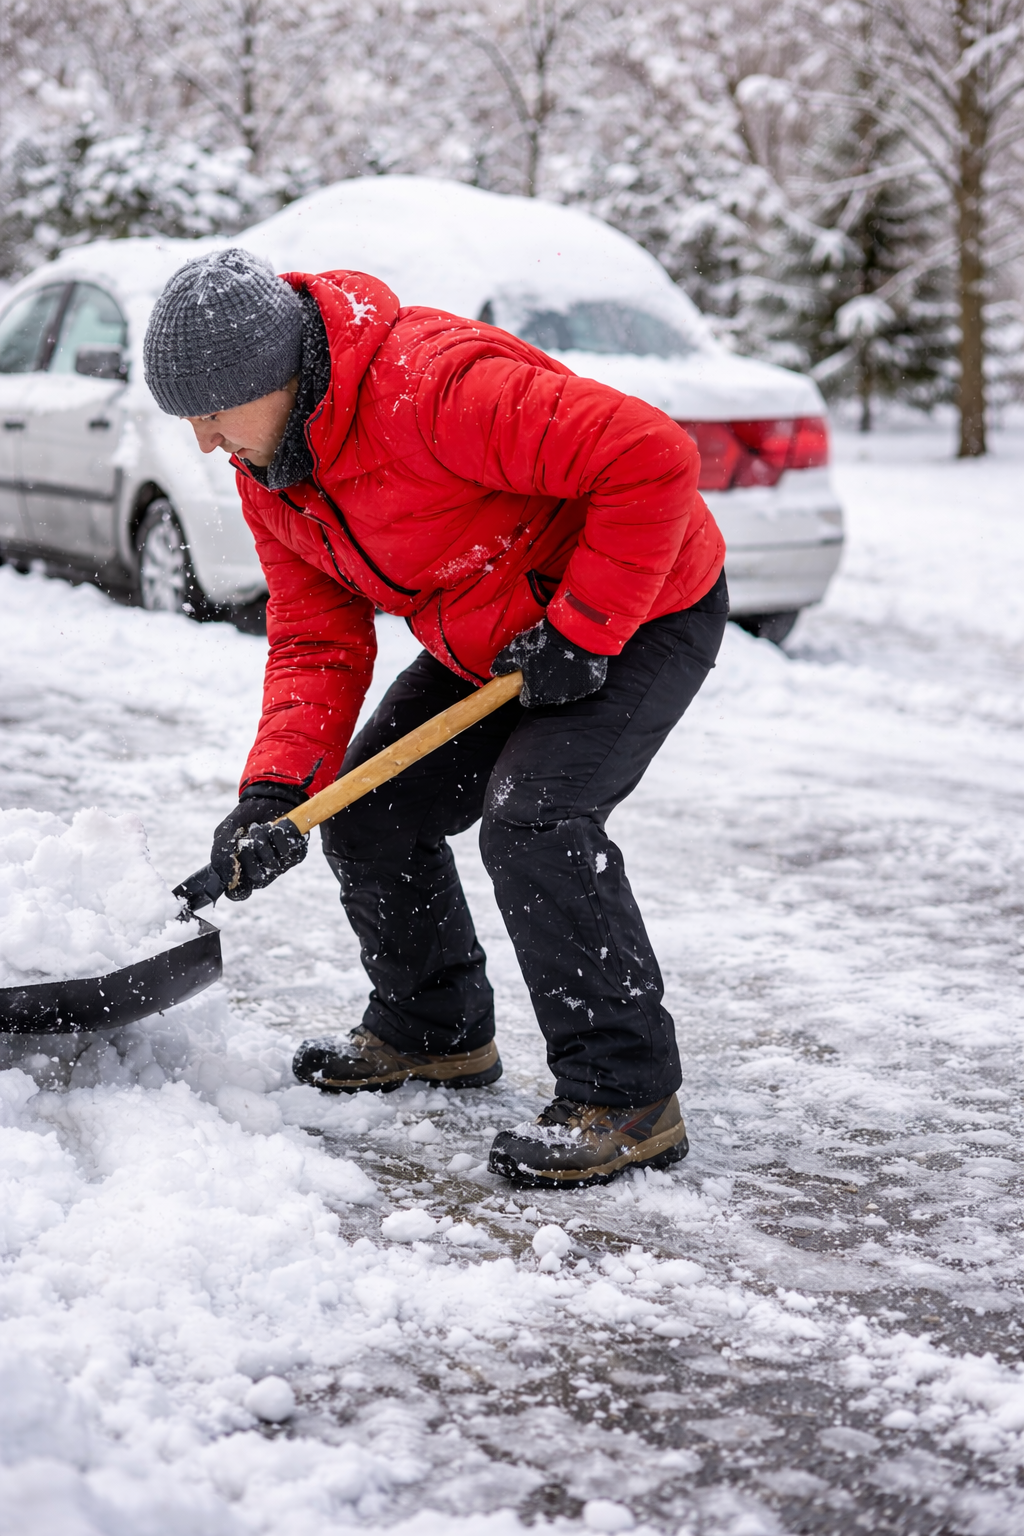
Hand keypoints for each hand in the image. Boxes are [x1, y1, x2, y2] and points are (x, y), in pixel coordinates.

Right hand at [211, 784, 308, 901]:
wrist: (268, 797)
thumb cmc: (246, 817)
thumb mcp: (226, 830)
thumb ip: (220, 851)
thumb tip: (227, 874)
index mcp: (244, 871)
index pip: (240, 893)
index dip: (237, 888)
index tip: (234, 871)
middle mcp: (263, 872)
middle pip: (258, 879)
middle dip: (250, 854)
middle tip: (247, 836)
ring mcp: (281, 865)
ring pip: (273, 865)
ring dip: (263, 841)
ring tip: (259, 827)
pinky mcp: (297, 855)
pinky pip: (289, 851)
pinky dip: (279, 835)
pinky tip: (276, 827)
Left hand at [492, 618, 607, 708]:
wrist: (576, 632)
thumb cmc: (544, 642)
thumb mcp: (517, 649)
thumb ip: (504, 663)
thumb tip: (496, 671)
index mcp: (537, 694)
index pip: (527, 699)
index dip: (526, 687)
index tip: (528, 675)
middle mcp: (557, 698)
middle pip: (546, 696)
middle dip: (543, 683)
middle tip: (544, 664)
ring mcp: (576, 692)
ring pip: (565, 690)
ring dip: (561, 680)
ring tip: (560, 660)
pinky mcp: (591, 684)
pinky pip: (582, 683)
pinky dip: (578, 674)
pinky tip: (575, 660)